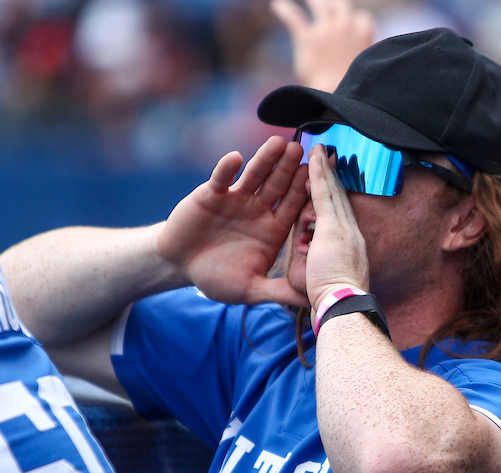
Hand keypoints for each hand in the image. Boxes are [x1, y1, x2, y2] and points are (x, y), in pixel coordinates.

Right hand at [157, 136, 310, 306]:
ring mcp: (236, 198)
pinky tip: (235, 158)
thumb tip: (312, 301)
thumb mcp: (250, 290)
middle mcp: (258, 209)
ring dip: (265, 159)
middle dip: (290, 168)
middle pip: (278, 185)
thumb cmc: (217, 278)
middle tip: (303, 150)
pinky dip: (227, 168)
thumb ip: (279, 292)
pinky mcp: (212, 193)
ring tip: (278, 143)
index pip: (294, 207)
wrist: (181, 265)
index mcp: (273, 229)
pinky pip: (222, 178)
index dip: (305, 193)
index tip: (319, 179)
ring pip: (254, 175)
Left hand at [271, 0, 373, 91]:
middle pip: (340, 6)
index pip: (361, 17)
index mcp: (363, 32)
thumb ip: (360, 56)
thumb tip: (355, 60)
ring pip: (319, 5)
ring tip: (308, 2)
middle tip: (325, 8)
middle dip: (333, 6)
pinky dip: (283, 10)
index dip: (354, 21)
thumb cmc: (352, 90)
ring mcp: (326, 30)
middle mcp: (346, 25)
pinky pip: (294, 17)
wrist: (338, 98)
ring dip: (313, 2)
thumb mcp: (363, 69)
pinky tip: (277, 7)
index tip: (348, 26)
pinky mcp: (307, 38)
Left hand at [306, 144, 369, 307]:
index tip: (333, 187)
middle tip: (329, 157)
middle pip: (340, 200)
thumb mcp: (325, 285)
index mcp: (350, 248)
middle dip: (333, 178)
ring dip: (325, 169)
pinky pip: (323, 194)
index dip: (336, 200)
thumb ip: (318, 272)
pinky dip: (319, 174)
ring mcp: (344, 229)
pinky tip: (313, 157)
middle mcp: (352, 234)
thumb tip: (308, 271)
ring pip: (333, 192)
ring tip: (318, 149)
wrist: (346, 309)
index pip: (341, 218)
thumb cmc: (334, 306)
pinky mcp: (333, 227)